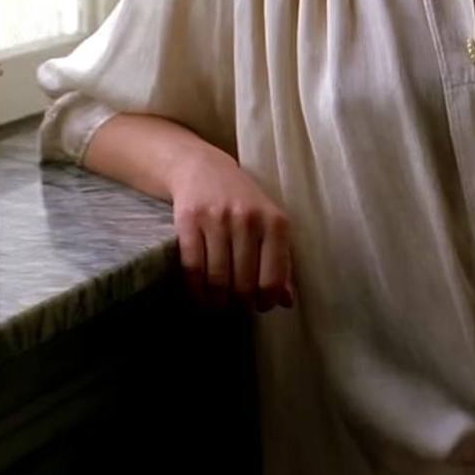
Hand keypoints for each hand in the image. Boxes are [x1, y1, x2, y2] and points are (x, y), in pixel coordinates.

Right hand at [170, 150, 295, 312]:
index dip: (267, 300)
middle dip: (240, 301)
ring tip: (219, 300)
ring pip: (218, 279)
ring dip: (217, 299)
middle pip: (243, 283)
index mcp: (275, 222)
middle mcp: (247, 219)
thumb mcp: (269, 224)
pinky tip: (201, 291)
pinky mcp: (189, 220)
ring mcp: (217, 219)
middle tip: (237, 303)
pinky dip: (196, 288)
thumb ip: (281, 261)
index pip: (272, 278)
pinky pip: (193, 268)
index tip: (261, 305)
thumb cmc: (243, 202)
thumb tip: (286, 301)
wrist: (203, 168)